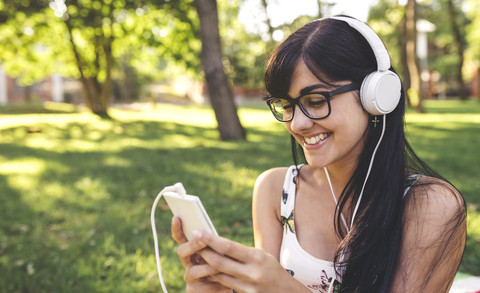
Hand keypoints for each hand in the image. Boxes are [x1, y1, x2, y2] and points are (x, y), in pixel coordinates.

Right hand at [171, 216, 230, 291]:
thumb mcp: (220, 253)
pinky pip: (205, 285)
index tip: (177, 217)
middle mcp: (187, 263)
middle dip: (193, 245)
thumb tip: (212, 235)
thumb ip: (213, 245)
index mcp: (192, 250)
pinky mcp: (193, 290)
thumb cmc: (224, 266)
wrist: (226, 287)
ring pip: (193, 270)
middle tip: (204, 240)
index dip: (177, 228)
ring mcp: (189, 277)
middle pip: (182, 251)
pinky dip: (216, 283)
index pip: (181, 237)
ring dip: (208, 267)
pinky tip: (226, 283)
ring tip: (222, 266)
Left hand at [192, 230, 306, 292]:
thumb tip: (217, 244)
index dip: (211, 239)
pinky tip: (208, 270)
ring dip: (206, 265)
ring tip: (198, 254)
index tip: (198, 231)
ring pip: (219, 275)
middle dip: (204, 252)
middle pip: (219, 262)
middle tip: (193, 242)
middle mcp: (252, 273)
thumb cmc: (272, 269)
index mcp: (257, 258)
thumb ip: (241, 252)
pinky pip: (224, 285)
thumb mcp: (261, 256)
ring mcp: (248, 287)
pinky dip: (215, 277)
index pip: (229, 247)